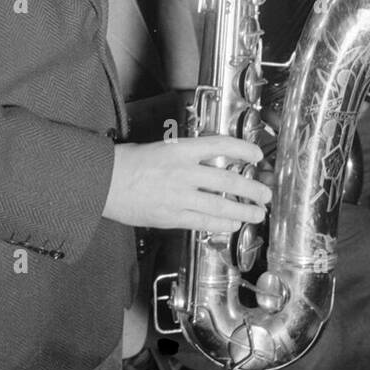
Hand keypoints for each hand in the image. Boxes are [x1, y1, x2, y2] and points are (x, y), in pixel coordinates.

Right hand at [102, 135, 271, 232]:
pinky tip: (231, 224)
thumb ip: (186, 156)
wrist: (103, 182)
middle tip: (266, 193)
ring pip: (220, 205)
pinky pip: (203, 222)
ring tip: (256, 214)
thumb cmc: (127, 162)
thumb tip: (210, 162)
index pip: (220, 145)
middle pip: (227, 179)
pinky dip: (220, 224)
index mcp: (180, 150)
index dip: (243, 148)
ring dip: (243, 210)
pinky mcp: (172, 216)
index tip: (256, 154)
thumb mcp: (161, 149)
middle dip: (251, 188)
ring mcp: (179, 197)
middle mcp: (183, 172)